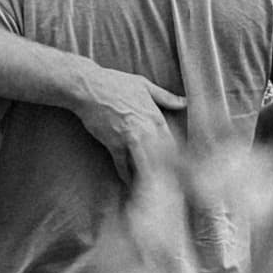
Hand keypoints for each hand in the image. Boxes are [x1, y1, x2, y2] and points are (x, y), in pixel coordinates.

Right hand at [74, 67, 185, 184]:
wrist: (88, 87)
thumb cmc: (114, 83)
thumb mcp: (143, 85)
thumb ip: (165, 96)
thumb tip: (185, 102)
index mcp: (156, 117)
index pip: (173, 142)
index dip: (178, 157)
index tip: (180, 169)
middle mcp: (146, 130)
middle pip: (163, 158)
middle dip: (167, 172)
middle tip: (171, 186)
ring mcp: (130, 139)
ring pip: (145, 164)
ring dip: (149, 177)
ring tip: (153, 189)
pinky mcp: (114, 144)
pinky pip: (122, 165)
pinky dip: (125, 175)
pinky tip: (128, 182)